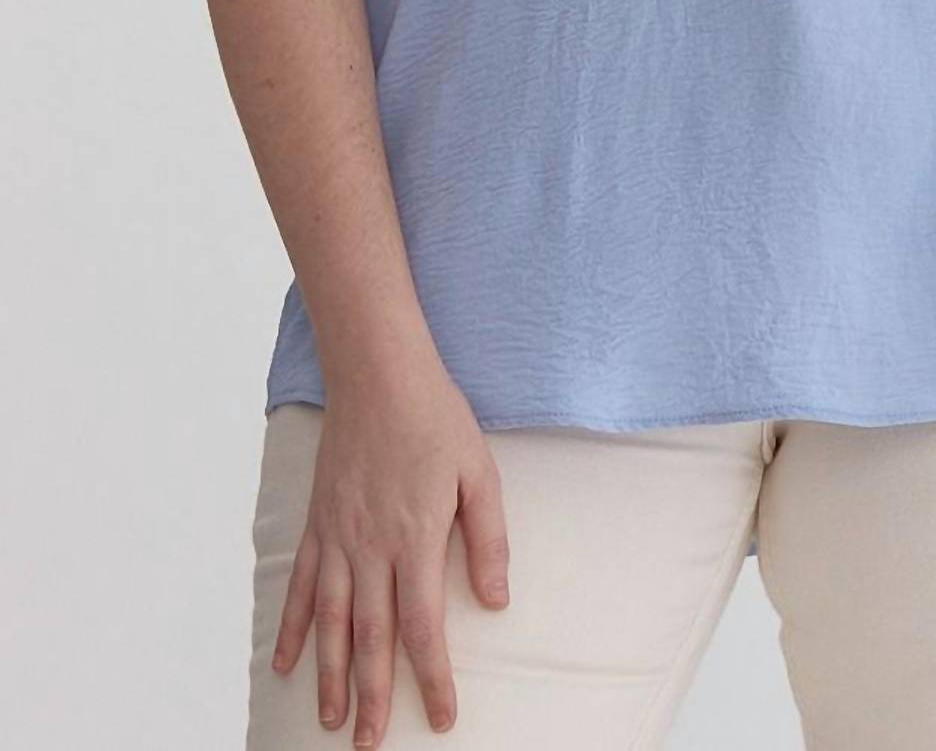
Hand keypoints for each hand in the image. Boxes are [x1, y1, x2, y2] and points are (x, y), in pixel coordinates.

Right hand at [269, 359, 511, 745]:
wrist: (378, 374)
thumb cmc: (436, 419)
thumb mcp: (479, 473)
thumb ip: (486, 540)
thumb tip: (496, 602)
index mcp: (415, 539)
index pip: (422, 627)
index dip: (432, 678)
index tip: (442, 718)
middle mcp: (371, 548)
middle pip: (372, 639)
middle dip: (373, 698)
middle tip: (371, 746)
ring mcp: (338, 538)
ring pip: (332, 624)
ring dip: (331, 677)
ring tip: (332, 723)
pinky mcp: (317, 523)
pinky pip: (302, 586)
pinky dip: (293, 629)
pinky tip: (286, 665)